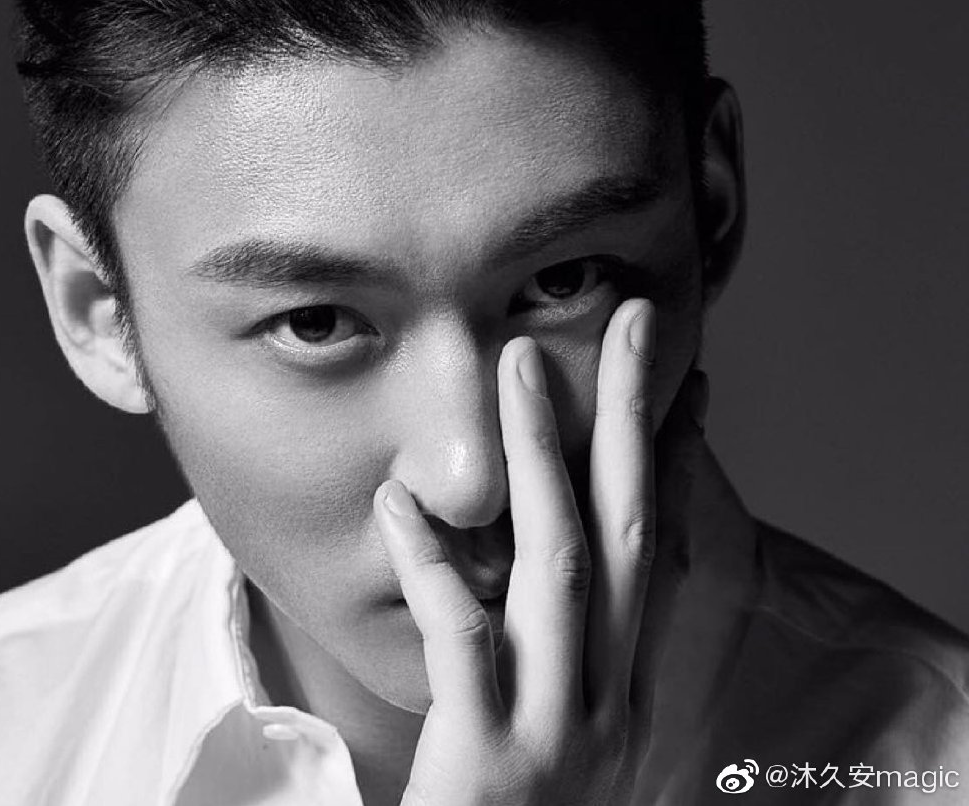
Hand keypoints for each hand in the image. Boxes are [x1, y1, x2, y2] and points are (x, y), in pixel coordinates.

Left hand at [372, 298, 706, 805]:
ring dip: (540, 453)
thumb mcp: (562, 721)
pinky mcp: (489, 758)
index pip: (658, 544)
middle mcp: (609, 693)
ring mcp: (556, 724)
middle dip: (629, 418)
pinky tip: (400, 499)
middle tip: (629, 324)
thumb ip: (561, 643)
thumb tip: (542, 551)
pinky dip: (433, 561)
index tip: (682, 380)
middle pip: (628, 526)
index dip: (673, 457)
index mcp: (624, 680)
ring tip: (519, 365)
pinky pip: (463, 636)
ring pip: (560, 561)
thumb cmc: (512, 804)